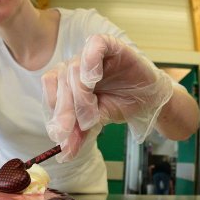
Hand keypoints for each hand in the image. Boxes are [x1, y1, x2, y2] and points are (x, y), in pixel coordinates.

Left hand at [42, 34, 173, 160]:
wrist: (149, 100)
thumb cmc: (120, 105)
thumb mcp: (96, 122)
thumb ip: (78, 134)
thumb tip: (63, 155)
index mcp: (68, 79)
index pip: (51, 88)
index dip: (54, 110)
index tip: (61, 134)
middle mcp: (76, 64)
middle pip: (60, 80)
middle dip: (67, 108)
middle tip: (78, 127)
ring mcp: (92, 53)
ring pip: (74, 68)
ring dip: (81, 95)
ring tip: (95, 112)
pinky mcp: (111, 45)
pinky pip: (94, 45)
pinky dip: (90, 61)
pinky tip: (93, 79)